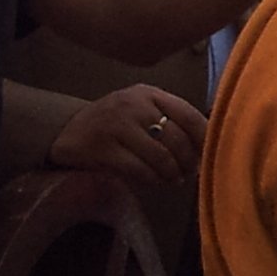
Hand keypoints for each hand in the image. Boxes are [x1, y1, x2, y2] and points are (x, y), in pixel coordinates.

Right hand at [51, 85, 204, 193]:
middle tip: (190, 172)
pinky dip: (153, 180)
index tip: (210, 154)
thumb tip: (208, 144)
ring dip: (172, 174)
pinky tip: (156, 182)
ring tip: (175, 179)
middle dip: (189, 161)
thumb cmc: (115, 123)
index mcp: (149, 94)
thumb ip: (170, 119)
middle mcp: (134, 105)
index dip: (204, 139)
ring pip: (160, 156)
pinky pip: (139, 170)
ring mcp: (117, 126)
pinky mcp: (102, 148)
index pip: (189, 115)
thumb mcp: (142, 109)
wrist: (66, 129)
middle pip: (177, 139)